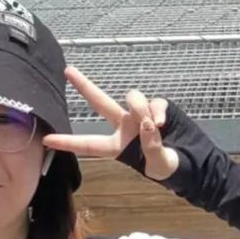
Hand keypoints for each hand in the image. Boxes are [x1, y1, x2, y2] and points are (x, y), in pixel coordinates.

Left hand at [44, 67, 179, 182]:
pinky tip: (163, 122)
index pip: (89, 144)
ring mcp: (141, 115)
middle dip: (85, 86)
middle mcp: (125, 127)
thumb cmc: (170, 168)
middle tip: (67, 71)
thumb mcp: (159, 164)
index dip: (68, 142)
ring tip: (154, 125)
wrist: (192, 161)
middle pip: (101, 103)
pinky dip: (158, 110)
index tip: (47, 139)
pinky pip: (154, 101)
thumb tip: (148, 122)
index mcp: (118, 146)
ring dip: (140, 108)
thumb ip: (151, 145)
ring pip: (132, 99)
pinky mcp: (158, 107)